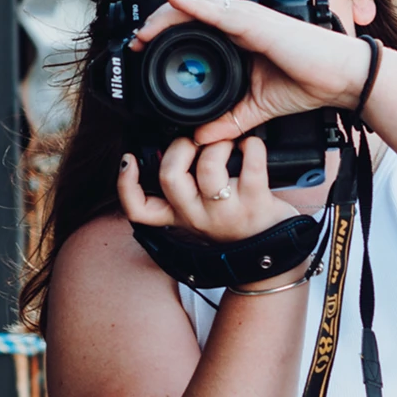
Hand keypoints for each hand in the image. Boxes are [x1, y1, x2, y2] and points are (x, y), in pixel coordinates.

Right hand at [116, 136, 303, 242]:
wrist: (271, 252)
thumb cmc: (234, 224)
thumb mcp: (199, 214)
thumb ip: (182, 189)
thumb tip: (168, 149)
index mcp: (178, 217)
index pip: (138, 209)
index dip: (126, 184)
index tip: (129, 159)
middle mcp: (197, 217)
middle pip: (170, 177)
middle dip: (180, 147)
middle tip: (194, 143)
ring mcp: (226, 211)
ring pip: (208, 167)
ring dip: (217, 144)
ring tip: (226, 143)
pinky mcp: (256, 202)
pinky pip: (251, 162)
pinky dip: (252, 145)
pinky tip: (250, 146)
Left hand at [129, 0, 372, 144]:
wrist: (341, 80)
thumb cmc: (308, 84)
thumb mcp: (257, 109)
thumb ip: (229, 121)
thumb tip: (202, 138)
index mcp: (240, 37)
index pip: (196, 28)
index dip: (167, 34)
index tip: (144, 50)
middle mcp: (241, 23)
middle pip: (190, 13)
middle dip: (158, 25)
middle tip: (136, 42)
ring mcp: (249, 19)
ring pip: (198, 7)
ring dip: (167, 16)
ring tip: (144, 30)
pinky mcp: (258, 22)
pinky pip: (219, 11)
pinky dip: (195, 7)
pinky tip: (175, 5)